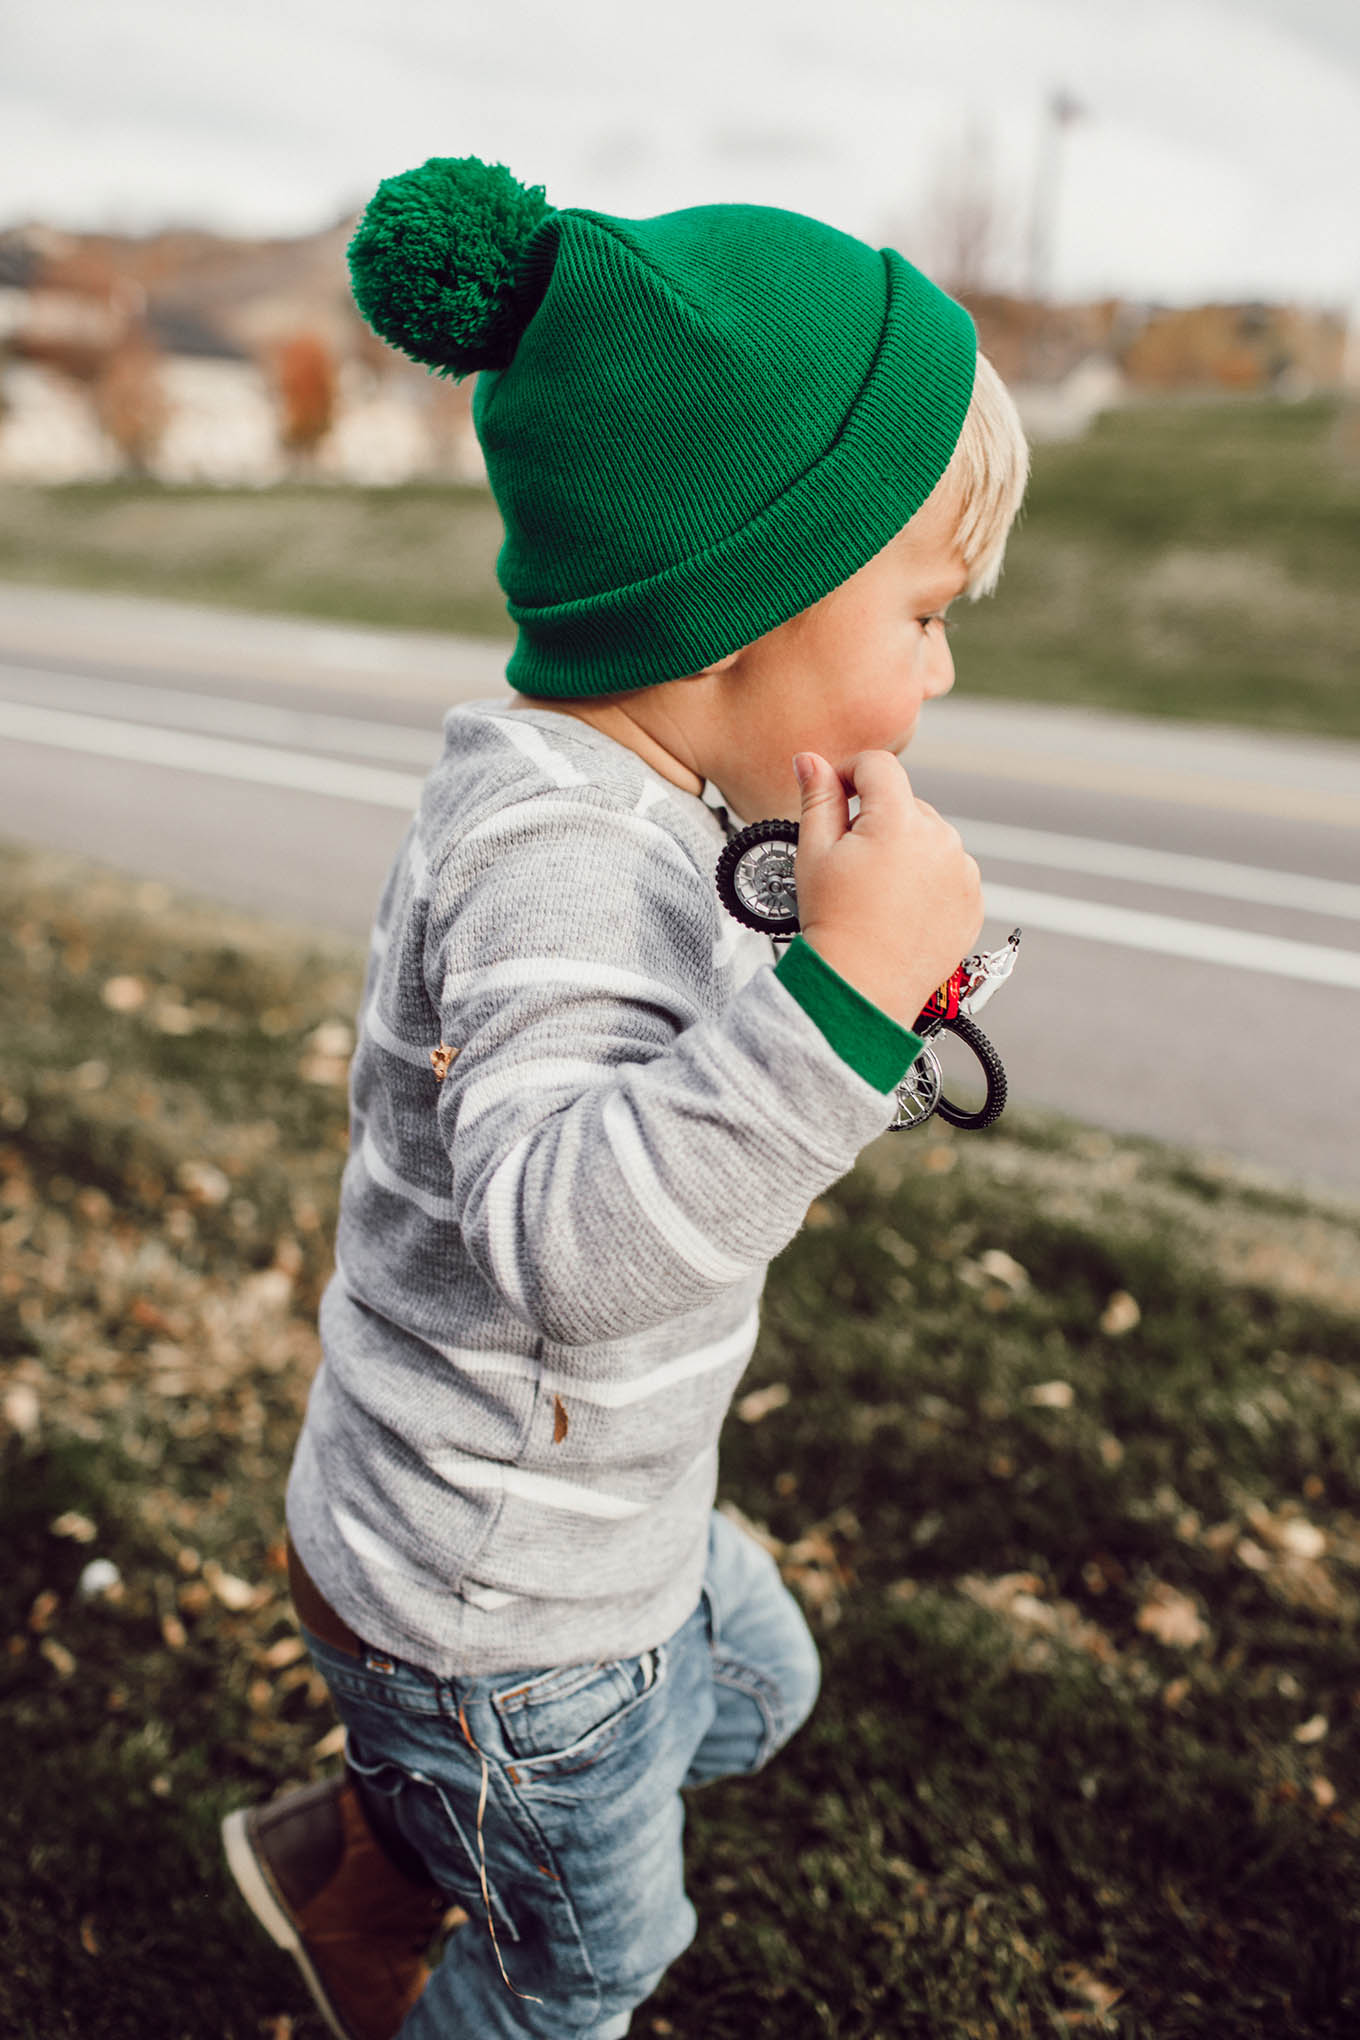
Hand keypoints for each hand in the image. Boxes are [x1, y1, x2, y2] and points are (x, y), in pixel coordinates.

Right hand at [791, 750, 983, 1027]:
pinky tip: (901, 907)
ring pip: (929, 837)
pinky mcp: (973, 899)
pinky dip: (928, 879)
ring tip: (878, 891)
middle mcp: (941, 840)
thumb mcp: (814, 853)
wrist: (862, 986)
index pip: (878, 766)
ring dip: (905, 849)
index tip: (835, 796)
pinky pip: (949, 871)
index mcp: (900, 821)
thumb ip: (818, 797)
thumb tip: (811, 760)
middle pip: (905, 803)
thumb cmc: (834, 923)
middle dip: (878, 820)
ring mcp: (962, 871)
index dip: (849, 773)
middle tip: (851, 864)